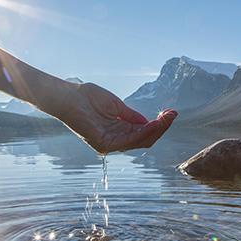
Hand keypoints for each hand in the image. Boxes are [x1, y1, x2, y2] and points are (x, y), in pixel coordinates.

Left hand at [58, 83, 176, 153]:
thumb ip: (131, 116)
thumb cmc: (87, 98)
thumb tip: (149, 122)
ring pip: (139, 141)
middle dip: (160, 128)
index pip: (142, 132)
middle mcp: (115, 140)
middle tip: (172, 115)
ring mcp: (109, 143)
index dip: (157, 125)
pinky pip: (129, 140)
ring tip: (166, 118)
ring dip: (155, 130)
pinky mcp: (104, 144)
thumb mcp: (116, 106)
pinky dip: (143, 132)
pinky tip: (153, 123)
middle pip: (144, 139)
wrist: (68, 96)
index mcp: (117, 131)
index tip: (170, 113)